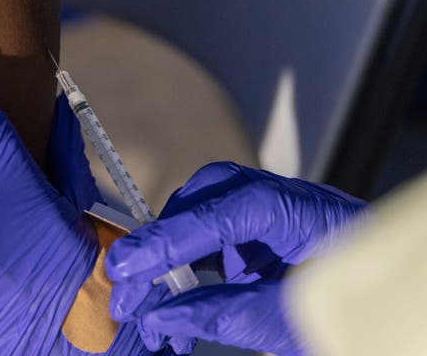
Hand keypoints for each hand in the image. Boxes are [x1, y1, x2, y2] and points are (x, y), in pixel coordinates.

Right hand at [106, 162, 366, 354]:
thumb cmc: (353, 309)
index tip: (127, 267)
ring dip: (170, 252)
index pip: (221, 214)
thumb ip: (221, 314)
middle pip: (205, 199)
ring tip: (144, 296)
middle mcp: (280, 198)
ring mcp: (271, 208)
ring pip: (204, 211)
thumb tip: (160, 316)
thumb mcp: (286, 321)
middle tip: (125, 282)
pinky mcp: (262, 228)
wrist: (391, 308)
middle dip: (160, 240)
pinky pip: (215, 232)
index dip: (168, 240)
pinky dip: (190, 259)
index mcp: (298, 211)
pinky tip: (175, 289)